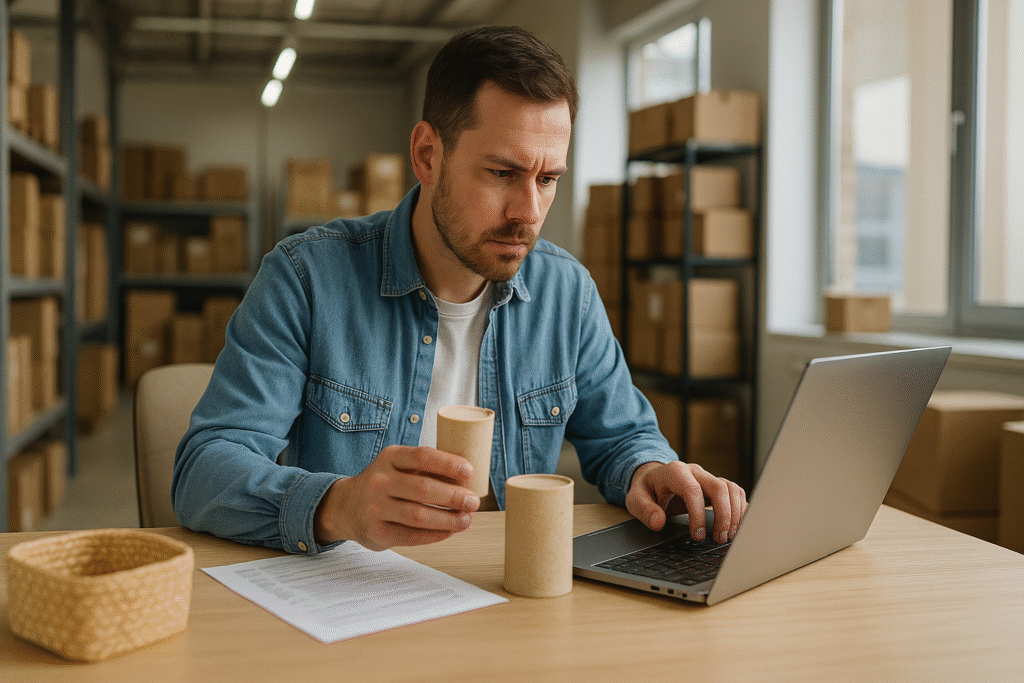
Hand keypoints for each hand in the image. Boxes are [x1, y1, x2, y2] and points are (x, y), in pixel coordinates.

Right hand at [314, 445, 480, 550]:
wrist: (345, 506)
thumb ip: (425, 469)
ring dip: (448, 519)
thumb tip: (466, 479)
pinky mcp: (376, 531)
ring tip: (466, 520)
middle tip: (473, 502)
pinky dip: (435, 535)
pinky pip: (412, 535)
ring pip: (419, 515)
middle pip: (423, 488)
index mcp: (389, 457)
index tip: (469, 472)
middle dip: (454, 496)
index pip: (423, 456)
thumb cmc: (384, 484)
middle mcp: (379, 480)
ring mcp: (375, 507)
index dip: (449, 464)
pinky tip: (449, 531)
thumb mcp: (397, 466)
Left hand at [626, 461, 747, 543]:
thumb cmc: (646, 489)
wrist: (653, 478)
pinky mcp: (716, 485)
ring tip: (728, 536)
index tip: (698, 535)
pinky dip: (740, 508)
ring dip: (734, 513)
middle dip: (723, 515)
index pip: (692, 490)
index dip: (698, 514)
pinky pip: (735, 492)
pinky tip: (736, 526)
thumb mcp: (635, 499)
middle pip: (719, 488)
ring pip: (731, 489)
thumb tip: (658, 522)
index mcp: (675, 472)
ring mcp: (707, 477)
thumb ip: (644, 510)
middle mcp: (695, 472)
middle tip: (719, 539)